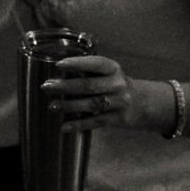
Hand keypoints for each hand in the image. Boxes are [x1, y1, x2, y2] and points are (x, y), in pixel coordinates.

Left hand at [42, 54, 157, 132]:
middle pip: (90, 86)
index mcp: (114, 68)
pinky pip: (95, 122)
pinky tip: (64, 126)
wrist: (142, 103)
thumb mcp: (108, 73)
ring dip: (70, 106)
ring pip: (92, 104)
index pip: (96, 64)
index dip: (77, 64)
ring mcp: (119, 102)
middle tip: (46, 86)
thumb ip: (89, 72)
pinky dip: (78, 125)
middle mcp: (118, 84)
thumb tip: (56, 75)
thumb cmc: (115, 84)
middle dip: (66, 86)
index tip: (58, 65)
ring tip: (52, 106)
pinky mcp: (118, 119)